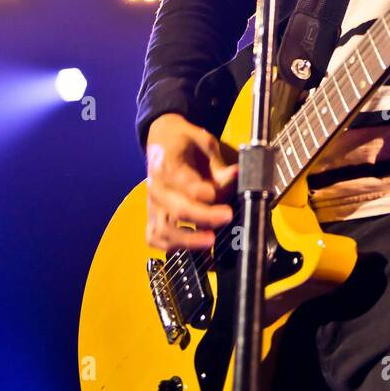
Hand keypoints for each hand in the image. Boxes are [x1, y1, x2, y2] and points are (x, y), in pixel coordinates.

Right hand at [145, 114, 237, 252]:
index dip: (209, 194)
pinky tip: (191, 252)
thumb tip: (237, 175)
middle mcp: (157, 188)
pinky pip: (154, 237)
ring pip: (164, 230)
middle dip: (204, 217)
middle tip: (227, 217)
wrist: (161, 139)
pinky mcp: (152, 216)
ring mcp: (153, 205)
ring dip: (187, 241)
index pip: (187, 186)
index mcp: (168, 165)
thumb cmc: (184, 141)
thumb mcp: (204, 141)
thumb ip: (219, 164)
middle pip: (179, 210)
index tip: (224, 195)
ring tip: (209, 243)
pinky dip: (170, 247)